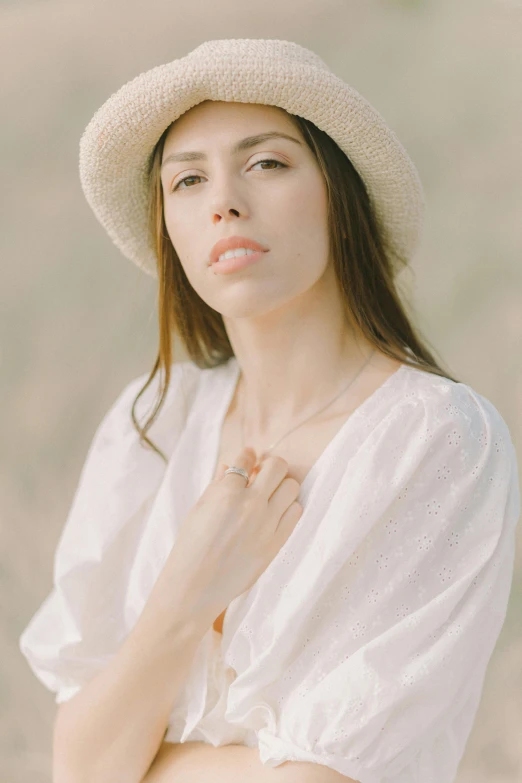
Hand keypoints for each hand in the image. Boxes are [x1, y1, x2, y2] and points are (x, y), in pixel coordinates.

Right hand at [169, 446, 302, 628]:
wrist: (195, 587)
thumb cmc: (190, 546)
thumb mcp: (198, 509)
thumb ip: (217, 484)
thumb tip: (230, 466)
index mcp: (226, 493)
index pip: (246, 458)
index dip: (247, 455)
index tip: (249, 458)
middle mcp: (250, 504)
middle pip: (278, 466)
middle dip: (271, 466)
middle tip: (262, 475)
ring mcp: (266, 524)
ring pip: (292, 486)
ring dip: (282, 486)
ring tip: (270, 495)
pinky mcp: (276, 543)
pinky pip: (296, 512)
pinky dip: (288, 508)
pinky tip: (274, 513)